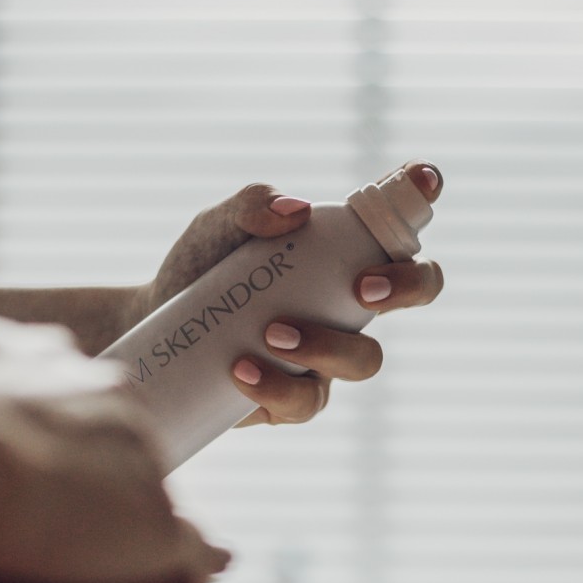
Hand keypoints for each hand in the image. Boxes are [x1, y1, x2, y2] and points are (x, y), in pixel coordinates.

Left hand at [135, 162, 443, 429]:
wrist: (158, 327)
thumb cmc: (199, 267)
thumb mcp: (216, 227)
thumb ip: (250, 205)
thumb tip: (295, 211)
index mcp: (342, 253)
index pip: (397, 225)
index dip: (422, 196)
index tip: (424, 181)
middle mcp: (348, 304)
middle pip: (415, 293)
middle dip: (405, 287)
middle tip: (362, 287)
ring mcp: (327, 356)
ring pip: (364, 360)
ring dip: (327, 346)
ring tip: (271, 334)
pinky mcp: (292, 399)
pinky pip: (305, 402)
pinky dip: (276, 387)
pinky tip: (241, 370)